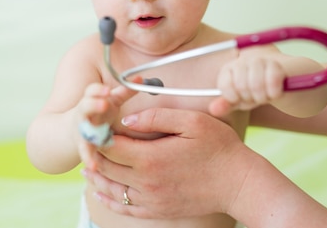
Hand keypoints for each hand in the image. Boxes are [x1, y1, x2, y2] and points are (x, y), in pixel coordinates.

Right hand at [76, 83, 136, 169]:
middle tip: (104, 104)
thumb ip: (124, 92)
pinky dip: (89, 160)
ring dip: (90, 133)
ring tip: (98, 138)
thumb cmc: (97, 115)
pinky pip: (86, 153)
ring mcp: (82, 130)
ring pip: (84, 130)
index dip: (98, 90)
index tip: (107, 90)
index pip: (92, 91)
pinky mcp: (83, 146)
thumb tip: (139, 78)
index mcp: (91, 100)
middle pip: (86, 106)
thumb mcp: (110, 102)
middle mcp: (84, 114)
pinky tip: (94, 167)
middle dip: (94, 105)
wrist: (68, 133)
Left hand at [81, 108, 246, 218]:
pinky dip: (109, 199)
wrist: (239, 184)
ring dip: (96, 178)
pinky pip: (125, 208)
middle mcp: (146, 183)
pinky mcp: (158, 210)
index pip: (109, 147)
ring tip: (87, 167)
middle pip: (106, 169)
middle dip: (93, 154)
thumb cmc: (219, 148)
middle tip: (86, 142)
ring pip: (111, 190)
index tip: (93, 124)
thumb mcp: (191, 122)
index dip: (96, 134)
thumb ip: (156, 116)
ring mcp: (151, 200)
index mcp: (150, 158)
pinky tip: (102, 192)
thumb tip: (126, 120)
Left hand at [211, 57, 285, 115]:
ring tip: (267, 95)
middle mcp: (242, 60)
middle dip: (251, 98)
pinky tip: (276, 93)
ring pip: (256, 84)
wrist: (287, 85)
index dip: (234, 97)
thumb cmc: (259, 92)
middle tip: (257, 97)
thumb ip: (226, 104)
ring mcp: (260, 59)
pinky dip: (274, 93)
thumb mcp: (241, 100)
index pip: (224, 84)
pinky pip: (272, 81)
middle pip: (241, 85)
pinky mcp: (278, 63)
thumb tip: (213, 110)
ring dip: (263, 97)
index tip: (242, 98)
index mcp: (229, 68)